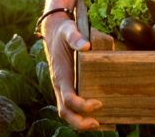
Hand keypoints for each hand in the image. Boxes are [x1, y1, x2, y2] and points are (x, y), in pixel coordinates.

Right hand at [42, 15, 102, 130]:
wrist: (55, 32)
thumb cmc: (64, 32)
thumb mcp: (69, 30)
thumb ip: (75, 37)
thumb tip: (86, 46)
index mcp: (61, 75)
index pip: (67, 98)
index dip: (81, 105)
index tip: (98, 103)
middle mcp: (60, 85)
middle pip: (65, 112)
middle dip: (79, 122)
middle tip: (97, 124)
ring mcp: (63, 88)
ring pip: (68, 112)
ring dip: (81, 122)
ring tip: (99, 124)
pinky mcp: (68, 87)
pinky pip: (72, 106)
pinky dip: (82, 114)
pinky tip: (99, 115)